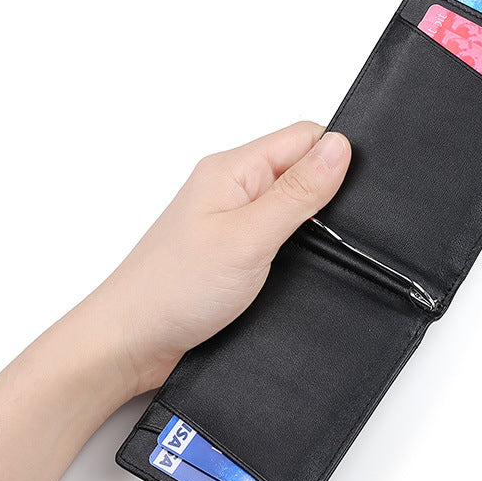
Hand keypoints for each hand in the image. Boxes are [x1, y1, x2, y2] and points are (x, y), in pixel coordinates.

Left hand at [94, 121, 350, 394]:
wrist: (131, 344)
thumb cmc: (172, 289)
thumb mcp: (248, 237)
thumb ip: (297, 192)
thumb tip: (340, 147)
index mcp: (233, 168)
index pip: (304, 136)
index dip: (336, 156)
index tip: (349, 193)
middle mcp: (234, 187)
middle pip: (302, 167)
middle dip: (327, 194)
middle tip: (329, 231)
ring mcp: (234, 218)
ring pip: (295, 203)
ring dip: (312, 225)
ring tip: (311, 253)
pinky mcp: (237, 248)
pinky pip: (282, 232)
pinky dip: (298, 246)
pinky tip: (300, 266)